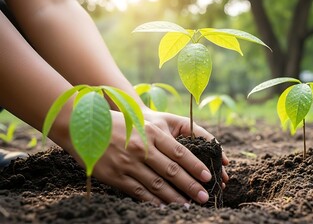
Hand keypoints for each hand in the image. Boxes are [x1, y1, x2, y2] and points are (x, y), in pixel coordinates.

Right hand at [85, 110, 227, 204]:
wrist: (85, 126)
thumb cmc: (120, 123)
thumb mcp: (143, 123)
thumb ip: (162, 137)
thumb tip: (185, 153)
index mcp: (152, 133)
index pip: (180, 153)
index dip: (195, 166)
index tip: (208, 177)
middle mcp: (142, 148)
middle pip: (172, 171)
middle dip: (190, 185)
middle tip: (204, 196)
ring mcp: (128, 164)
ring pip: (157, 185)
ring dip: (174, 197)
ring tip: (188, 205)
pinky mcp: (116, 176)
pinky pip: (139, 192)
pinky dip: (153, 201)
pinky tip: (164, 206)